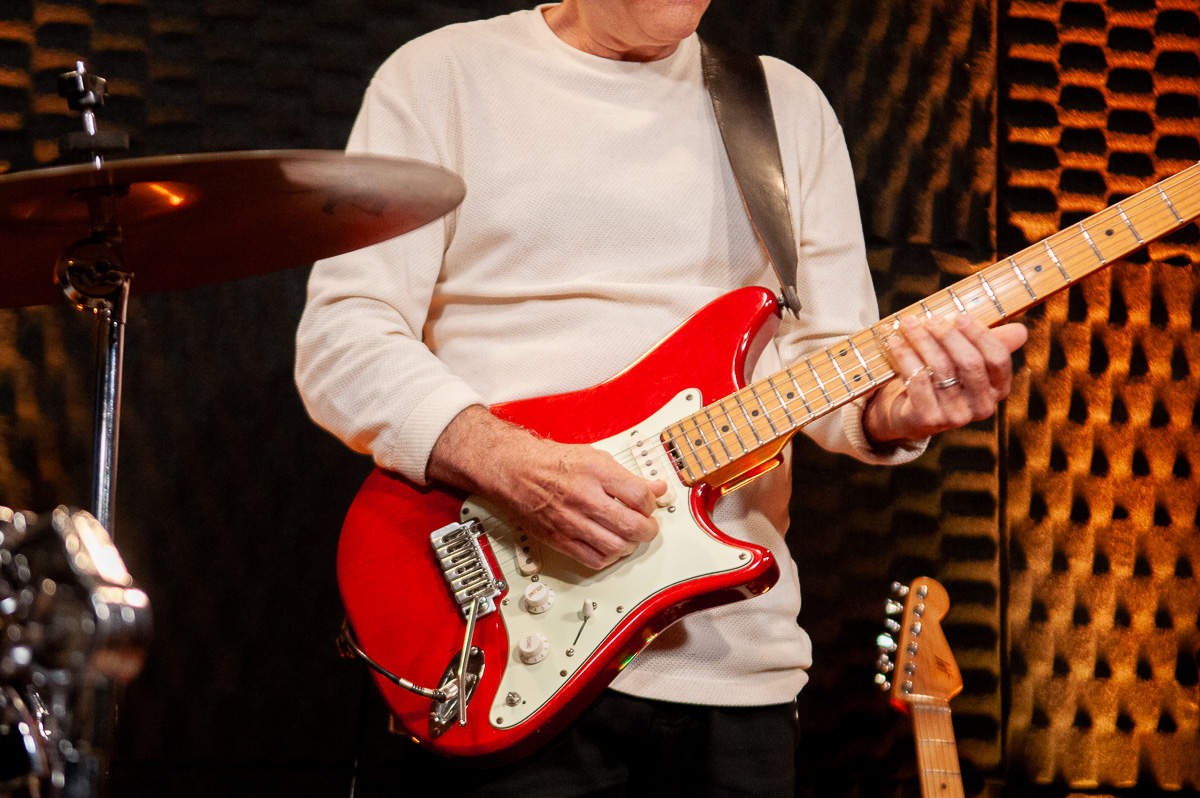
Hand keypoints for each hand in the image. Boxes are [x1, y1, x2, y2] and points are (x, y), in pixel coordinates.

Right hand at [428, 406, 667, 569]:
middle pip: (632, 526)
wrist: (515, 471)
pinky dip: (608, 558)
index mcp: (595, 472)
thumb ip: (626, 476)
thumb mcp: (595, 457)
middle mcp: (584, 497)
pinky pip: (593, 560)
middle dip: (647, 530)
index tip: (649, 504)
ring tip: (628, 537)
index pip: (639, 495)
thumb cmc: (552, 463)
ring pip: (616, 547)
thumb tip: (655, 489)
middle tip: (647, 527)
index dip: (651, 503)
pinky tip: (609, 547)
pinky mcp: (560, 539)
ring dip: (630, 545)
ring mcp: (571, 521)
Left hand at [863, 314, 1027, 443]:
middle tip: (931, 319)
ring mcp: (956, 416)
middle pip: (970, 362)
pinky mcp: (929, 419)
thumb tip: (1021, 330)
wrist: (912, 413)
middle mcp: (982, 406)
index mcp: (998, 389)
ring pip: (941, 369)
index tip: (960, 316)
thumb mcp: (967, 360)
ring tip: (910, 324)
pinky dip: (905, 356)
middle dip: (948, 335)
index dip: (979, 335)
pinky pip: (917, 380)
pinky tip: (896, 342)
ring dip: (923, 341)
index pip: (997, 358)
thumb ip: (990, 343)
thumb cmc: (945, 378)